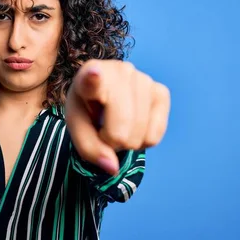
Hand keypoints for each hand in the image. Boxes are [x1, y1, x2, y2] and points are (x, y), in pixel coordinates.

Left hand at [65, 59, 170, 174]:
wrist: (106, 96)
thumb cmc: (87, 109)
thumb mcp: (78, 128)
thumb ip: (89, 149)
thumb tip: (113, 168)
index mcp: (88, 75)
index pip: (92, 79)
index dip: (94, 78)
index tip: (93, 74)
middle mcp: (120, 71)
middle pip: (121, 128)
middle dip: (112, 141)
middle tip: (104, 130)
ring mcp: (144, 79)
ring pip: (140, 134)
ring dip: (128, 141)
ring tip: (118, 126)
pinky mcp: (162, 92)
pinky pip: (156, 134)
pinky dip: (144, 141)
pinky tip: (134, 126)